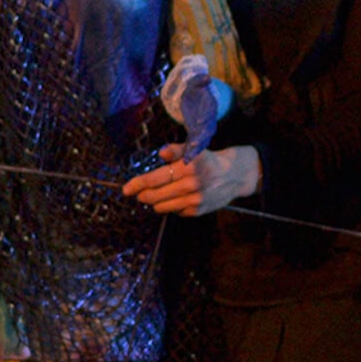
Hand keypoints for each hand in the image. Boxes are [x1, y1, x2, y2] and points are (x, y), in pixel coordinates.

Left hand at [121, 143, 259, 216]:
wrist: (233, 175)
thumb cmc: (208, 161)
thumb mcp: (193, 150)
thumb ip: (175, 151)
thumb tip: (161, 153)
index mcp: (187, 167)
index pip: (155, 178)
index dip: (138, 184)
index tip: (126, 189)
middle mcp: (191, 184)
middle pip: (155, 195)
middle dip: (143, 195)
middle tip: (139, 193)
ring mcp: (195, 199)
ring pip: (162, 206)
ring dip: (155, 202)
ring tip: (156, 195)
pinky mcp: (198, 210)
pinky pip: (175, 211)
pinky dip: (171, 206)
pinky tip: (176, 198)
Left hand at [178, 72, 217, 159]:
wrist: (195, 99)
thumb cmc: (195, 90)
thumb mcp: (196, 83)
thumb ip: (200, 80)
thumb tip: (206, 76)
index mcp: (210, 109)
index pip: (209, 114)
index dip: (205, 118)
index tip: (199, 122)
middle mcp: (209, 122)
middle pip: (206, 132)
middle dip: (200, 140)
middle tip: (193, 147)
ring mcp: (203, 131)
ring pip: (200, 142)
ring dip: (194, 151)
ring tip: (187, 160)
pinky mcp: (195, 136)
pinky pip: (193, 146)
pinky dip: (188, 153)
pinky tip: (183, 161)